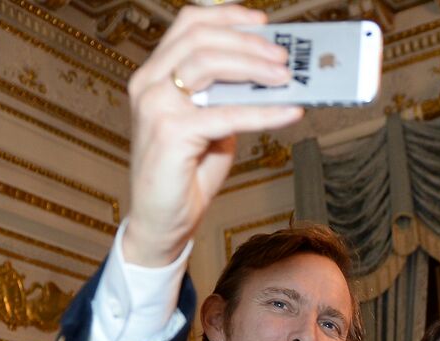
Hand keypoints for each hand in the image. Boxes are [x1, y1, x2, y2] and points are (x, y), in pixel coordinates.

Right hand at [121, 5, 302, 266]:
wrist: (162, 222)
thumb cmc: (185, 175)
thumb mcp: (211, 125)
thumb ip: (229, 97)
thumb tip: (270, 77)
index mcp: (155, 75)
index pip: (189, 25)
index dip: (228, 16)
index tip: (263, 23)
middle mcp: (149, 84)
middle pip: (201, 38)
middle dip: (249, 43)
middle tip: (284, 56)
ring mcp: (156, 107)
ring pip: (209, 64)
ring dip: (255, 67)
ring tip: (287, 78)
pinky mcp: (172, 133)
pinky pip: (227, 113)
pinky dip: (264, 112)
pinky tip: (289, 113)